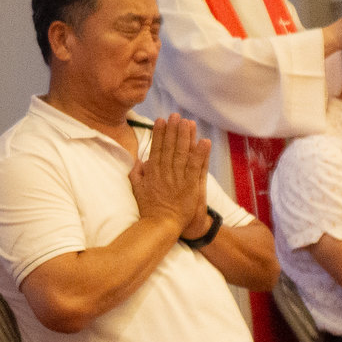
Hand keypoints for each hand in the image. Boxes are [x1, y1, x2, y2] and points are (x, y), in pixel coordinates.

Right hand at [129, 115, 208, 234]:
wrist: (161, 226)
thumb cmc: (149, 210)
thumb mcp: (137, 190)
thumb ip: (137, 174)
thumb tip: (139, 160)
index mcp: (152, 173)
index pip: (156, 148)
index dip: (159, 133)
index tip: (161, 120)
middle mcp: (165, 173)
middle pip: (170, 147)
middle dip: (173, 130)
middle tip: (176, 115)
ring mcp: (178, 179)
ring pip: (182, 153)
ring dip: (186, 137)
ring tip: (188, 122)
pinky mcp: (191, 186)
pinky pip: (196, 167)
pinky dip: (200, 154)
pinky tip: (204, 141)